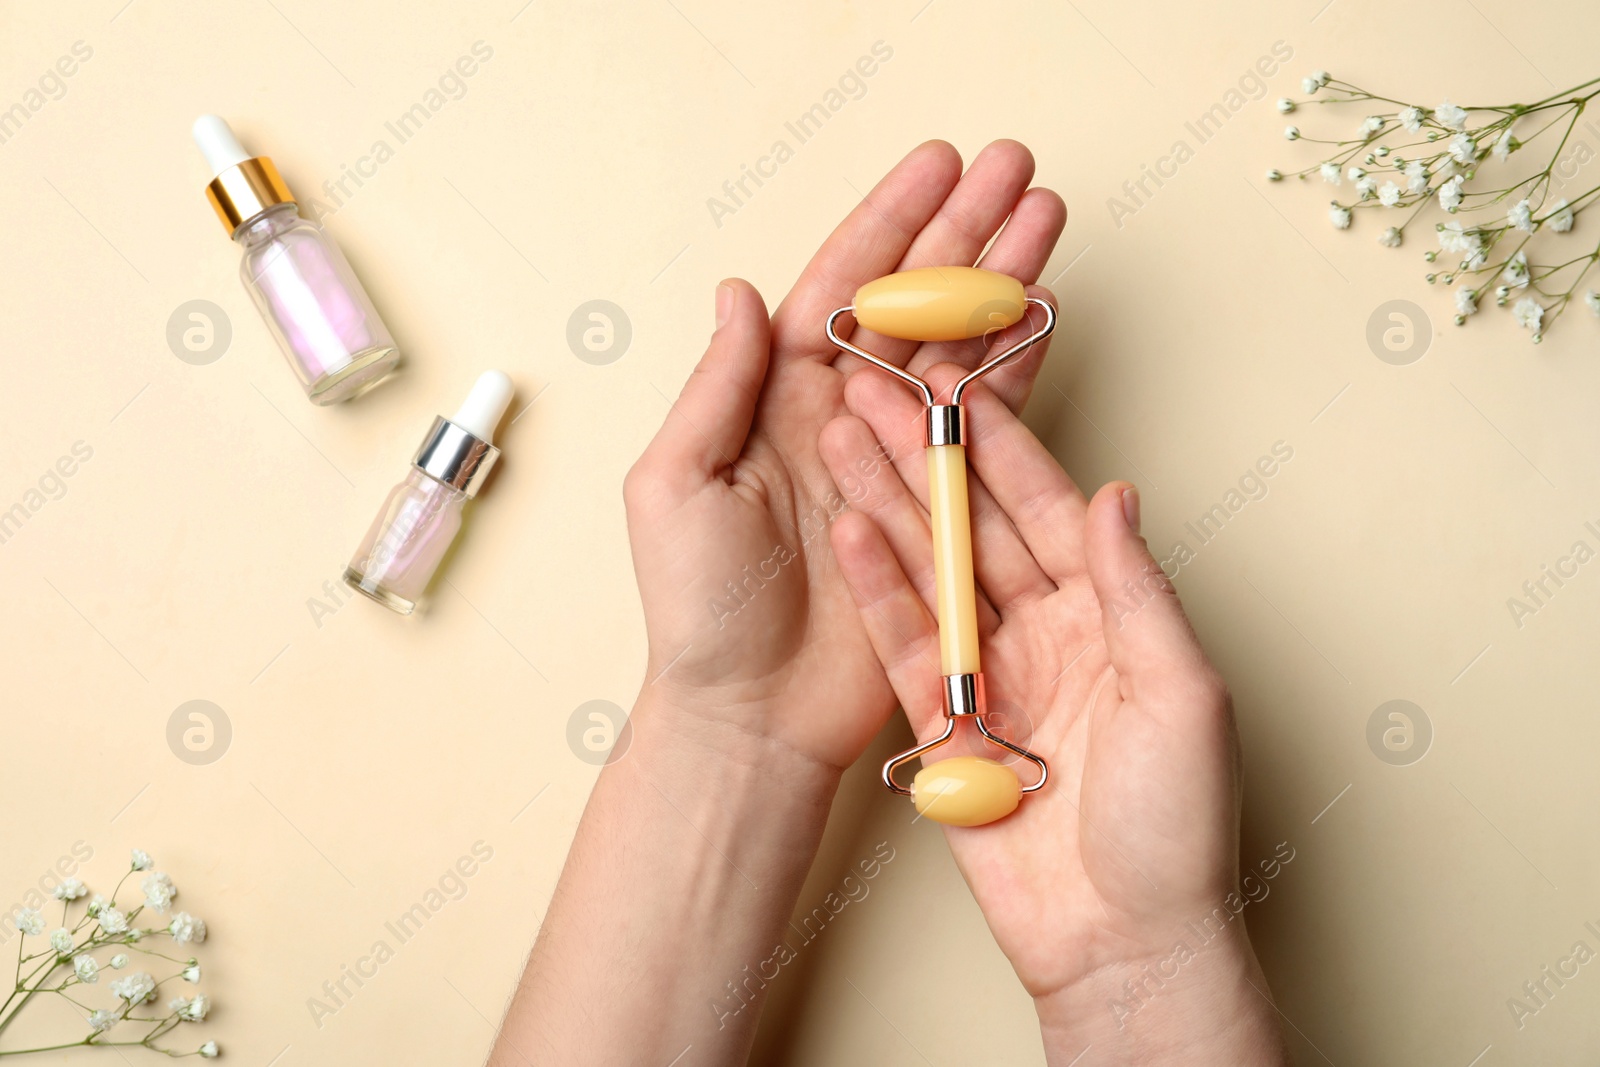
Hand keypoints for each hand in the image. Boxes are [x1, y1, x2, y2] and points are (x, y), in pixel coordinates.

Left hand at [623, 139, 1065, 771]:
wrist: (750, 716)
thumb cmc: (698, 611)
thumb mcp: (676, 485)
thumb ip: (717, 386)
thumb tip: (740, 291)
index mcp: (774, 399)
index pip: (840, 289)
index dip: (890, 225)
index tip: (940, 167)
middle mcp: (839, 417)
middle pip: (911, 303)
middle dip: (965, 233)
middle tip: (1016, 169)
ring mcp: (893, 460)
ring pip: (956, 350)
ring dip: (1002, 284)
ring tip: (1047, 220)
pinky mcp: (935, 509)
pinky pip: (981, 428)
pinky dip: (1016, 372)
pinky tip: (1045, 316)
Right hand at [820, 370, 1287, 1061]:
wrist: (1123, 943)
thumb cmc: (1176, 828)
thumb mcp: (1180, 693)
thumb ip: (1136, 590)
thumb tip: (1115, 494)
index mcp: (1111, 613)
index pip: (1045, 507)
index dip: (999, 444)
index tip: (957, 382)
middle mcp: (1048, 632)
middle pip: (974, 527)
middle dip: (923, 457)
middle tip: (874, 392)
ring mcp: (991, 674)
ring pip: (929, 572)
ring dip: (884, 506)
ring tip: (838, 440)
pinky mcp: (943, 724)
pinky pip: (902, 644)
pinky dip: (873, 590)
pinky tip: (843, 532)